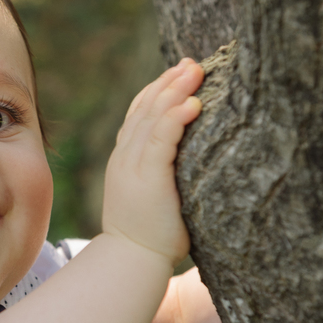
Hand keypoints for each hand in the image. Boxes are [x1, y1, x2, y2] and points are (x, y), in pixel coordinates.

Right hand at [100, 58, 203, 264]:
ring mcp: (134, 166)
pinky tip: (193, 103)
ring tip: (196, 71)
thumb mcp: (152, 196)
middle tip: (193, 62)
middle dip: (169, 82)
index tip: (178, 73)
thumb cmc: (149, 237)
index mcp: (126, 160)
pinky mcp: (148, 178)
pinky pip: (161, 140)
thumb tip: (184, 164)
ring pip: (153, 118)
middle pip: (145, 109)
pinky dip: (176, 119)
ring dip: (175, 91)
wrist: (132, 260)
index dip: (157, 91)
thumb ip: (161, 174)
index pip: (139, 115)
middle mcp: (125, 157)